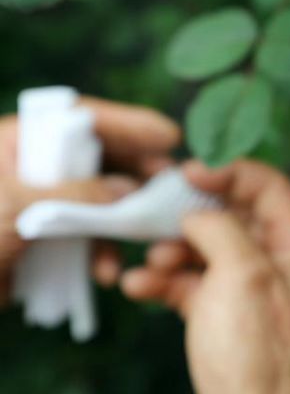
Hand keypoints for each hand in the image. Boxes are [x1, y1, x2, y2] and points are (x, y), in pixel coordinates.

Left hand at [0, 96, 178, 304]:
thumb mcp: (14, 206)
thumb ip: (75, 193)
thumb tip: (127, 191)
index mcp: (17, 142)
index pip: (82, 119)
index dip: (129, 124)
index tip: (170, 137)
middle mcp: (33, 169)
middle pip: (99, 160)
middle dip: (135, 178)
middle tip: (170, 191)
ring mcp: (40, 206)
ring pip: (98, 203)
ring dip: (122, 224)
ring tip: (145, 241)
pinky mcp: (42, 240)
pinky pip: (85, 239)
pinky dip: (100, 254)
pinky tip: (105, 273)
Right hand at [120, 160, 289, 393]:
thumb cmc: (255, 351)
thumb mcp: (242, 274)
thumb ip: (221, 227)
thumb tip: (198, 213)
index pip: (270, 187)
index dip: (230, 172)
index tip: (188, 172)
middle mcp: (280, 266)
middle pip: (233, 218)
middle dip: (192, 217)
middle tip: (156, 216)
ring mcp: (253, 293)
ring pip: (209, 252)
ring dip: (174, 252)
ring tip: (153, 265)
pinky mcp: (227, 318)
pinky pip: (195, 286)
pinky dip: (168, 283)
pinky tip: (139, 288)